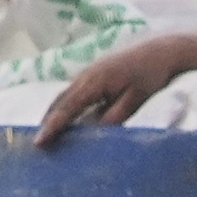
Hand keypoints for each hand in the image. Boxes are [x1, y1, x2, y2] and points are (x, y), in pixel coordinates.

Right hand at [30, 28, 196, 140]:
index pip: (69, 107)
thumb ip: (116, 116)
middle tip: (36, 144)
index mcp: (95, 80)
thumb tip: (95, 133)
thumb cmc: (150, 76)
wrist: (159, 52)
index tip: (40, 141)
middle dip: (47, 122)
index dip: (53, 125)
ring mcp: (87, 73)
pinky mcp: (92, 75)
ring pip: (64, 97)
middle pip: (60, 101)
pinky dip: (63, 108)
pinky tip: (61, 121)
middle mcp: (86, 75)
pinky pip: (72, 94)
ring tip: (43, 135)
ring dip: (52, 115)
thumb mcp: (136, 99)